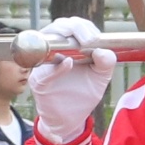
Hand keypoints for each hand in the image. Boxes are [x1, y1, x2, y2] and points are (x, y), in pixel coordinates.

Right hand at [28, 19, 114, 142]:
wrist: (70, 119)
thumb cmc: (83, 94)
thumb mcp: (100, 77)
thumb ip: (106, 62)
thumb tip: (102, 50)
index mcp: (68, 46)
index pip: (73, 25)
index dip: (84, 26)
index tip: (96, 37)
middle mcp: (53, 51)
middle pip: (58, 27)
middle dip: (75, 28)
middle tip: (90, 40)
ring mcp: (43, 65)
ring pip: (46, 41)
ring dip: (62, 38)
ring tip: (81, 44)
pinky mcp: (38, 82)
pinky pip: (44, 71)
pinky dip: (57, 67)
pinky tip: (68, 63)